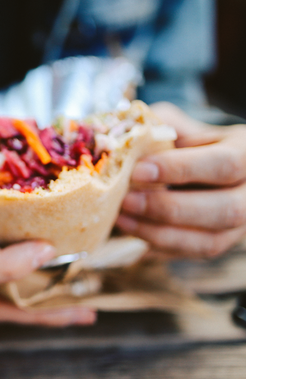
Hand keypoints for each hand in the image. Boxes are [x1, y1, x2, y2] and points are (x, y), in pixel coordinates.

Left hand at [116, 102, 245, 257]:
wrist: (199, 165)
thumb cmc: (184, 141)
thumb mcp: (177, 124)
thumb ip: (158, 129)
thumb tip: (126, 143)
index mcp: (250, 151)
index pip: (225, 164)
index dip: (181, 169)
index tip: (137, 170)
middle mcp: (257, 191)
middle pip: (226, 210)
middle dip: (170, 209)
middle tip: (126, 201)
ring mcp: (244, 224)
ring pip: (210, 241)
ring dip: (160, 233)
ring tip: (121, 219)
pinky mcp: (222, 243)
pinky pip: (193, 253)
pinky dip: (160, 246)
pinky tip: (132, 233)